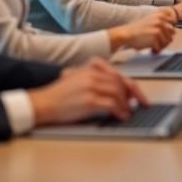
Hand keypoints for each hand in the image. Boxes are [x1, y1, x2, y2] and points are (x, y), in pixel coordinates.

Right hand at [29, 58, 148, 124]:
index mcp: (91, 66)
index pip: (118, 74)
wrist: (42, 103)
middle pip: (121, 82)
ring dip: (127, 104)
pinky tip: (121, 116)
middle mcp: (92, 73)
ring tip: (129, 112)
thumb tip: (118, 90)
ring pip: (118, 92)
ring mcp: (91, 85)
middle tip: (140, 104)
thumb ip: (96, 78)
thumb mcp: (78, 78)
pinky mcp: (89, 99)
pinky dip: (120, 110)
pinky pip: (112, 104)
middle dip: (134, 94)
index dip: (132, 85)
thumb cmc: (59, 95)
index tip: (139, 95)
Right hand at [108, 8, 175, 51]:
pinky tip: (151, 49)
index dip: (167, 32)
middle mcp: (161, 20)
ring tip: (153, 47)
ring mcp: (159, 28)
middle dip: (165, 40)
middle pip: (172, 34)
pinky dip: (156, 50)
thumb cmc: (137, 30)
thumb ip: (162, 23)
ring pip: (167, 42)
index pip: (173, 25)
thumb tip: (174, 31)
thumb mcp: (150, 21)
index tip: (160, 36)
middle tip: (157, 43)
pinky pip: (161, 47)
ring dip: (161, 46)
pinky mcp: (156, 36)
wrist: (126, 34)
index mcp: (160, 15)